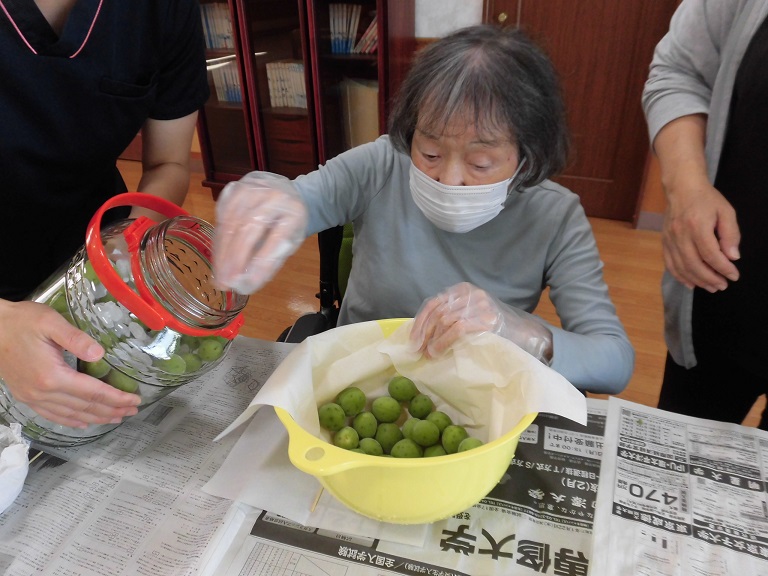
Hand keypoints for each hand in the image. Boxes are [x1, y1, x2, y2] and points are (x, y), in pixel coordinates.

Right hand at [0, 300, 140, 427]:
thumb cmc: (20, 322)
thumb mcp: (50, 323)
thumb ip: (76, 339)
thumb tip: (100, 354)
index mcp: (52, 376)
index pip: (93, 393)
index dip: (117, 398)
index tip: (135, 401)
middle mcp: (43, 392)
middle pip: (85, 407)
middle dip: (112, 410)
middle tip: (133, 411)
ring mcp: (32, 397)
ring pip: (71, 415)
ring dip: (96, 418)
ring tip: (116, 418)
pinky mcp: (26, 396)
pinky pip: (52, 415)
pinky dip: (71, 421)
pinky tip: (83, 422)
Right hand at [213, 172, 307, 294]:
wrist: (286, 193)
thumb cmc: (289, 222)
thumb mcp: (290, 241)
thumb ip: (273, 259)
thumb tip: (248, 283)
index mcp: (293, 210)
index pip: (277, 237)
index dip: (263, 262)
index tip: (251, 284)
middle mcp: (273, 195)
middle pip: (249, 228)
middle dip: (236, 258)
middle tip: (227, 282)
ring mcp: (252, 188)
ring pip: (231, 222)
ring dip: (223, 252)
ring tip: (220, 274)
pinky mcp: (235, 188)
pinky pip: (222, 216)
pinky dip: (219, 239)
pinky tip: (218, 257)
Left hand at [410, 282, 552, 362]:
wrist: (522, 333)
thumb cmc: (491, 327)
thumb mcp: (468, 315)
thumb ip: (449, 316)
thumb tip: (422, 334)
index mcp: (462, 290)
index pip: (434, 303)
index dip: (420, 322)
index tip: (413, 340)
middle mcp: (470, 294)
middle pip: (437, 312)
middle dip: (425, 333)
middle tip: (418, 351)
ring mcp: (480, 305)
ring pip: (445, 320)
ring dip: (433, 340)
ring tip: (428, 354)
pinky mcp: (487, 319)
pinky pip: (457, 329)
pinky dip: (443, 341)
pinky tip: (438, 352)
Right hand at [662, 175, 739, 291]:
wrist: (681, 188)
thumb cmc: (706, 199)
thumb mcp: (726, 211)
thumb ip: (731, 234)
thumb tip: (733, 257)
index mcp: (697, 226)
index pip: (711, 254)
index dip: (723, 268)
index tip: (734, 275)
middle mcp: (681, 235)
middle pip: (694, 264)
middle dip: (710, 278)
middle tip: (723, 285)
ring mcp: (670, 239)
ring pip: (681, 267)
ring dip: (697, 281)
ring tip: (711, 287)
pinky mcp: (664, 242)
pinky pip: (670, 264)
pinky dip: (680, 277)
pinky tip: (691, 284)